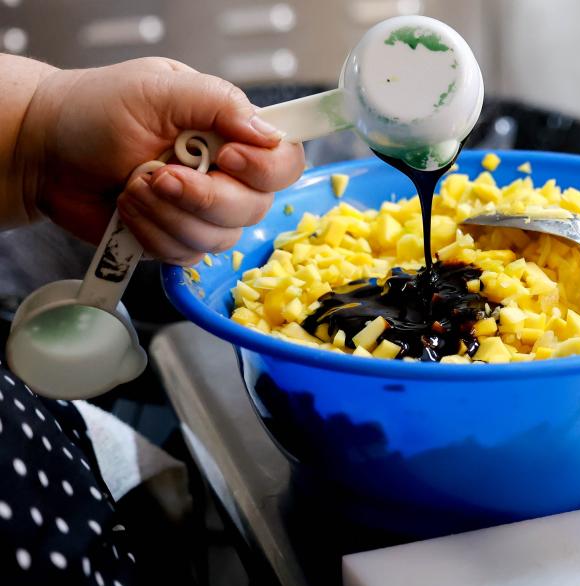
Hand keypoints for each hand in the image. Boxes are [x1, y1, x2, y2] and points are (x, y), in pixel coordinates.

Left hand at [19, 57, 304, 264]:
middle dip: (202, 197)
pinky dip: (152, 233)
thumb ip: (218, 102)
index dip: (266, 170)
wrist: (46, 152)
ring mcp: (204, 211)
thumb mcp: (156, 88)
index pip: (285, 160)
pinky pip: (188, 255)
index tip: (225, 160)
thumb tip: (268, 133)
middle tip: (159, 174)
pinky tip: (128, 208)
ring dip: (169, 215)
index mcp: (231, 132)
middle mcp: (227, 175)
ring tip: (133, 185)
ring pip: (221, 239)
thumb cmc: (94, 111)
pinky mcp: (178, 239)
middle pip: (256, 208)